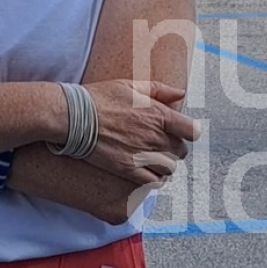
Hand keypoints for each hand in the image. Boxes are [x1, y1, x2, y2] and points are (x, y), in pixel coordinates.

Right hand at [77, 79, 199, 186]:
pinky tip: (147, 172)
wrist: (73, 118)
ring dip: (165, 164)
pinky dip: (155, 178)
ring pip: (170, 168)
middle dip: (174, 147)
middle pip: (181, 151)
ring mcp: (143, 155)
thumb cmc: (99, 98)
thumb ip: (159, 90)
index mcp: (158, 115)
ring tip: (153, 158)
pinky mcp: (130, 170)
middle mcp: (155, 137)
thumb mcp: (129, 86)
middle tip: (160, 143)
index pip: (193, 131)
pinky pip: (154, 181)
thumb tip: (180, 94)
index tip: (180, 131)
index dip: (188, 131)